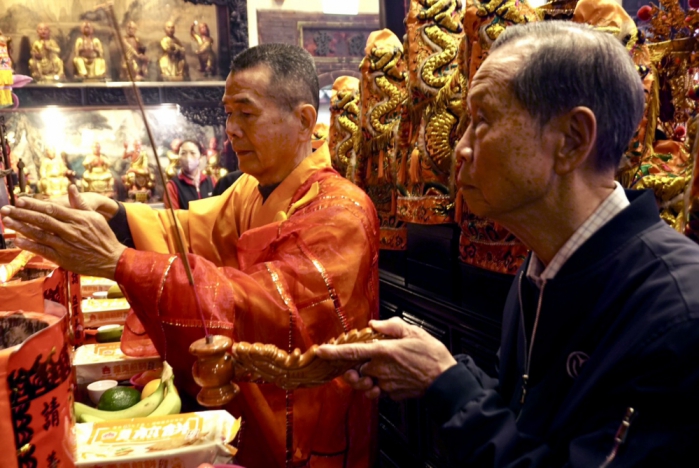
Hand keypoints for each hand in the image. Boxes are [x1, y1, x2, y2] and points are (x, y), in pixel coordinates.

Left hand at [0, 185, 125, 278]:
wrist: (112, 260)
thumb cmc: (104, 237)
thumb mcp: (95, 217)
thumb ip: (80, 203)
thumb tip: (71, 187)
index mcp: (78, 218)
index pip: (52, 209)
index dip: (34, 204)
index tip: (19, 200)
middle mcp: (70, 231)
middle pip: (42, 220)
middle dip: (22, 214)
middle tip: (5, 209)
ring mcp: (66, 245)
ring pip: (40, 234)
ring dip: (21, 228)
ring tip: (7, 222)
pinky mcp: (63, 258)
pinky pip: (43, 251)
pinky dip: (30, 245)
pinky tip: (18, 240)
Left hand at [316, 317, 456, 400]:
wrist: (445, 380)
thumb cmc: (431, 354)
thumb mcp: (413, 332)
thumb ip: (390, 326)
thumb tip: (374, 324)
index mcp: (383, 352)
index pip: (352, 352)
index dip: (333, 352)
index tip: (320, 351)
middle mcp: (381, 370)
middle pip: (354, 370)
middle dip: (349, 367)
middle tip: (352, 361)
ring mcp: (385, 385)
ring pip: (363, 383)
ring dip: (360, 378)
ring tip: (365, 371)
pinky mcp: (391, 394)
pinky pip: (377, 391)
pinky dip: (375, 386)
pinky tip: (382, 378)